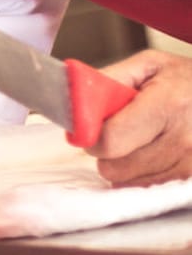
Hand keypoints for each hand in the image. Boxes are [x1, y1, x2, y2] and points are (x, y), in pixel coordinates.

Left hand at [90, 49, 191, 186]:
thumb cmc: (185, 81)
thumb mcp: (148, 65)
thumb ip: (107, 81)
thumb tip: (75, 102)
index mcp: (167, 106)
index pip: (109, 141)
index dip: (92, 136)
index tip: (93, 128)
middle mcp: (182, 140)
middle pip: (114, 167)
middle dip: (108, 150)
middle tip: (123, 130)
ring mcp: (189, 165)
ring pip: (127, 182)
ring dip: (125, 163)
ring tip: (144, 139)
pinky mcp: (191, 179)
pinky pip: (146, 188)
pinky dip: (142, 174)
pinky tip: (154, 153)